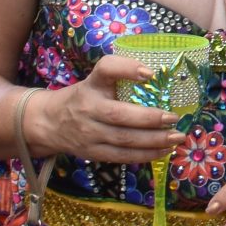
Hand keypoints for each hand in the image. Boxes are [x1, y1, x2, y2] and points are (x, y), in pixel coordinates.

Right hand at [24, 57, 183, 165]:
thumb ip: (120, 75)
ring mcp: (89, 134)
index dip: (127, 69)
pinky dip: (145, 155)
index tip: (150, 73)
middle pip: (120, 115)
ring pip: (124, 140)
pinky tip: (163, 151)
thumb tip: (157, 75)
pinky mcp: (93, 153)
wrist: (49, 123)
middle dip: (150, 118)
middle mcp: (89, 108)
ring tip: (176, 138)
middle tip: (174, 118)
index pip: (106, 70)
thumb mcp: (96, 79)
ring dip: (154, 141)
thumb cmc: (83, 97)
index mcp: (92, 85)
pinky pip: (122, 156)